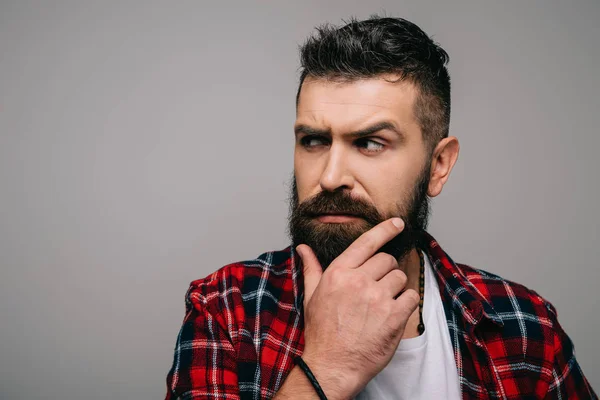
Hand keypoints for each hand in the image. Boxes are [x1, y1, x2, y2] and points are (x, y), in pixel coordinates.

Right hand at [297, 218, 419, 398]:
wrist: (333, 364)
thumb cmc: (322, 331)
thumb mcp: (312, 296)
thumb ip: (311, 269)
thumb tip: (303, 248)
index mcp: (338, 273)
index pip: (366, 242)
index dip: (385, 229)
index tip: (398, 223)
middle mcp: (358, 281)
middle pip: (386, 260)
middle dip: (385, 271)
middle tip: (375, 288)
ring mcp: (377, 298)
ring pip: (399, 277)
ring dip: (394, 288)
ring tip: (381, 305)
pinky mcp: (393, 316)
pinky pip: (410, 297)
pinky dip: (405, 304)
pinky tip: (391, 314)